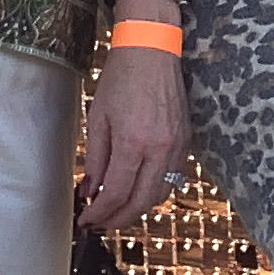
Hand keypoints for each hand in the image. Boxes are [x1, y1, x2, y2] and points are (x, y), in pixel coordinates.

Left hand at [79, 28, 188, 232]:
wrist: (152, 50)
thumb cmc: (121, 78)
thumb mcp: (98, 118)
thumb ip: (95, 158)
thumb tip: (90, 190)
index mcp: (134, 141)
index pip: (116, 192)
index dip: (99, 212)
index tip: (86, 219)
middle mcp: (160, 149)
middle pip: (142, 202)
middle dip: (119, 219)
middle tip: (101, 224)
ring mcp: (177, 146)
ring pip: (160, 194)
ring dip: (138, 209)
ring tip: (117, 211)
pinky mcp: (186, 141)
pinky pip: (172, 178)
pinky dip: (154, 191)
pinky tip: (138, 190)